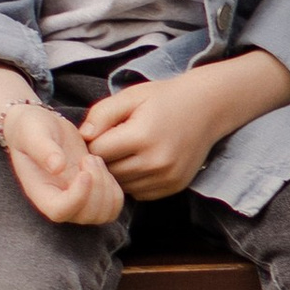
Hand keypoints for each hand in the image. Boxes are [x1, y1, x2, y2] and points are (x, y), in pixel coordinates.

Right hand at [2, 100, 123, 227]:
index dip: (77, 197)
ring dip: (107, 187)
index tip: (84, 172)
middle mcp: (59, 202)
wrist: (42, 126)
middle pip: (86, 215)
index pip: (60, 212)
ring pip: (103, 214)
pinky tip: (101, 166)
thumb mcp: (33, 133)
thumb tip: (57, 166)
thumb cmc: (32, 129)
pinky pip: (113, 206)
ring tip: (94, 160)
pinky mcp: (93, 194)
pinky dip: (114, 188)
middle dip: (96, 187)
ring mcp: (78, 201)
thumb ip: (42, 148)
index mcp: (41, 192)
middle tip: (88, 158)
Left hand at [82, 51, 289, 199]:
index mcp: (142, 136)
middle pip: (109, 172)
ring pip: (123, 185)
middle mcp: (156, 162)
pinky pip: (139, 193)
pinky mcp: (174, 187)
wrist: (207, 108)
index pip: (97, 152)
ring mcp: (167, 178)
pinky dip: (134, 181)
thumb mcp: (130, 96)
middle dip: (103, 159)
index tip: (100, 132)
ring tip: (126, 151)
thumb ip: (101, 114)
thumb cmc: (164, 98)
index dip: (93, 142)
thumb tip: (82, 137)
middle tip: (111, 142)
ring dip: (118, 172)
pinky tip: (141, 162)